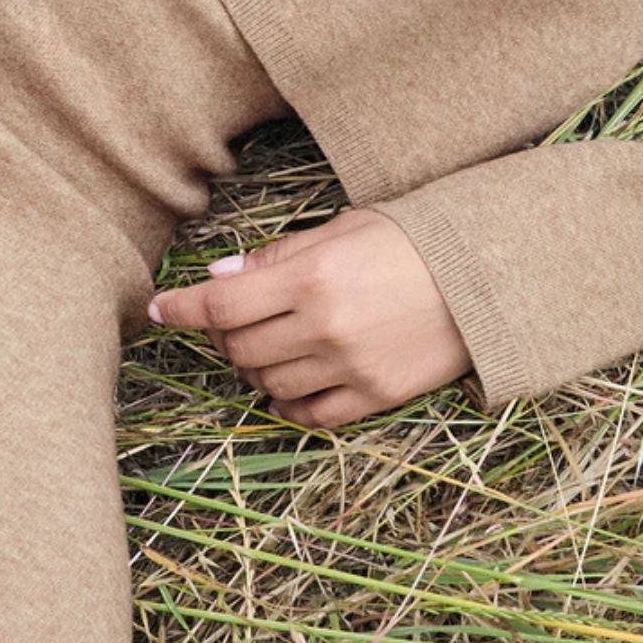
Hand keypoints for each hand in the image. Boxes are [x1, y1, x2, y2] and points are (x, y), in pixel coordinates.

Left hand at [145, 206, 474, 427]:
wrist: (484, 276)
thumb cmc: (411, 240)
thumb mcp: (345, 228)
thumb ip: (280, 254)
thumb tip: (219, 278)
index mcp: (313, 278)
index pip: (221, 304)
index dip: (181, 307)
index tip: (159, 307)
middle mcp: (324, 328)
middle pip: (237, 348)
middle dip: (220, 334)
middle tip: (229, 317)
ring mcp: (348, 369)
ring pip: (266, 383)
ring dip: (251, 365)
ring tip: (266, 341)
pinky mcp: (372, 397)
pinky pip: (306, 414)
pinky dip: (286, 398)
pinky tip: (291, 376)